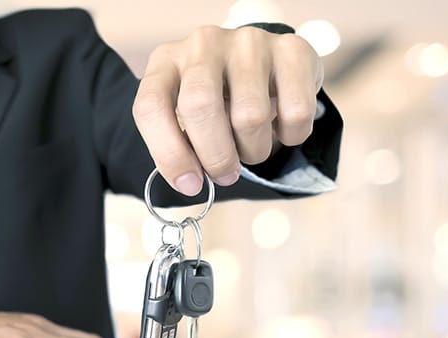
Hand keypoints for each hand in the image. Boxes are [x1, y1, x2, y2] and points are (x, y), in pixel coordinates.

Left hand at [133, 25, 322, 194]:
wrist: (264, 67)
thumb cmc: (217, 102)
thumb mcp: (185, 120)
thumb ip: (180, 147)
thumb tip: (191, 183)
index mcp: (166, 62)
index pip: (151, 107)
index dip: (169, 154)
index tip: (189, 185)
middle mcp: (203, 44)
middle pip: (200, 106)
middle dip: (215, 156)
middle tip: (225, 175)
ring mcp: (248, 42)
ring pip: (250, 116)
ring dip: (254, 150)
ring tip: (251, 147)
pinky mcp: (291, 49)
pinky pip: (295, 111)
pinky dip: (291, 136)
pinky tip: (281, 126)